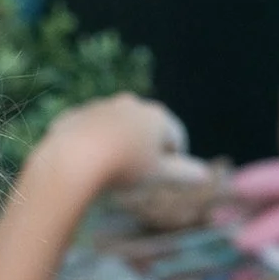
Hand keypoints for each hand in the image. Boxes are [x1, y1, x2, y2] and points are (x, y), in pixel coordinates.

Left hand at [33, 95, 200, 197]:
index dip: (176, 158)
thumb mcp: (160, 175)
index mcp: (157, 115)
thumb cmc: (125, 168)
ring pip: (115, 128)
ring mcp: (100, 107)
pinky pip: (87, 131)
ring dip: (118, 144)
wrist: (74, 158)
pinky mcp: (74, 116)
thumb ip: (185, 174)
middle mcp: (130, 103)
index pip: (175, 136)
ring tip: (112, 170)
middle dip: (146, 147)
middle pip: (145, 128)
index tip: (169, 176)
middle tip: (140, 173)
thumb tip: (205, 175)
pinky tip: (86, 164)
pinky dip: (90, 144)